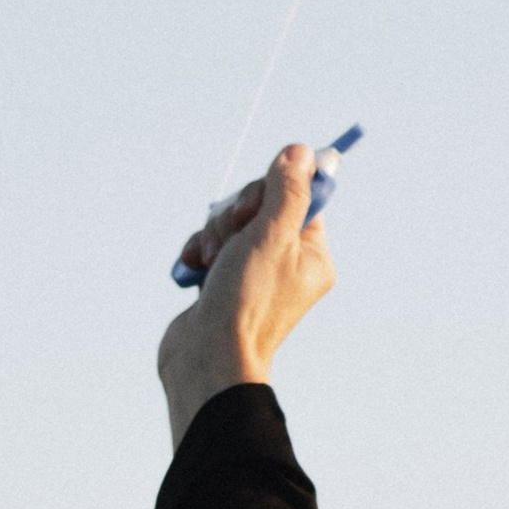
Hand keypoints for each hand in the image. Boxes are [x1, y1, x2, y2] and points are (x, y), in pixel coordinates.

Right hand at [157, 142, 337, 448]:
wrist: (207, 356)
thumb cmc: (246, 300)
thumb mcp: (272, 234)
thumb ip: (288, 190)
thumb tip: (302, 152)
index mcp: (312, 256)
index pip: (298, 196)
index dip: (272, 190)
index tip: (256, 206)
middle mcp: (287, 265)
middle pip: (261, 205)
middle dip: (237, 214)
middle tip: (234, 235)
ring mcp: (254, 274)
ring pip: (231, 222)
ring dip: (215, 233)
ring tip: (213, 261)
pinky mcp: (223, 282)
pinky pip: (211, 244)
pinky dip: (200, 250)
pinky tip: (196, 268)